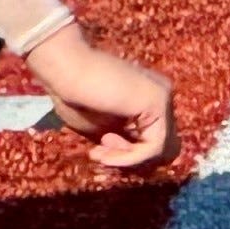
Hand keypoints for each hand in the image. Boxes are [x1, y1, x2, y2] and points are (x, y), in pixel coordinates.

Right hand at [27, 23, 178, 171]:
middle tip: (98, 152)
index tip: (97, 151)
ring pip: (160, 148)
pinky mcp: (158, 101)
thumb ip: (122, 140)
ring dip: (126, 157)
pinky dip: (130, 156)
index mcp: (148, 97)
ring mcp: (163, 96)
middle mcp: (161, 94)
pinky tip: (105, 152)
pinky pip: (154, 145)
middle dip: (129, 155)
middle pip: (161, 145)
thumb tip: (136, 160)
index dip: (126, 152)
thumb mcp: (102, 127)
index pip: (151, 138)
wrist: (67, 68)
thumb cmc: (75, 94)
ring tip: (98, 150)